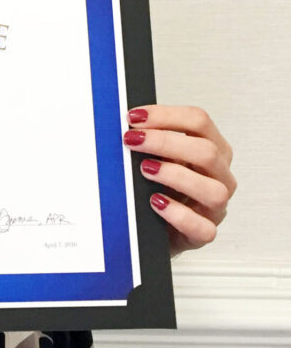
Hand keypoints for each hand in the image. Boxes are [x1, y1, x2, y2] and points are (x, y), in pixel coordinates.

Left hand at [123, 105, 235, 255]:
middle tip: (133, 140)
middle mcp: (220, 176)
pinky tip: (156, 203)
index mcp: (213, 149)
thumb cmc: (164, 185)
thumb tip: (128, 127)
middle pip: (207, 152)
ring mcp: (215, 206)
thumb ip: (153, 141)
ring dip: (175, 175)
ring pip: (213, 190)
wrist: (161, 226)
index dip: (166, 115)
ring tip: (145, 170)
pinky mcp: (205, 232)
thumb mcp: (161, 157)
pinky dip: (178, 214)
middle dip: (165, 142)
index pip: (200, 121)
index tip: (135, 117)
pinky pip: (202, 227)